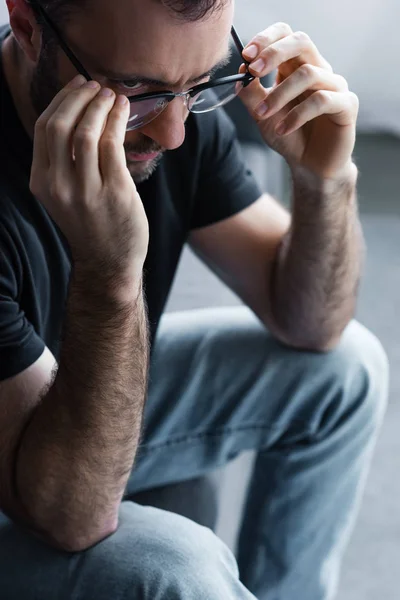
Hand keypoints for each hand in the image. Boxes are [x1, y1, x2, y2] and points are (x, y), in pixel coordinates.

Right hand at [30, 75, 148, 295]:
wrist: (109, 262)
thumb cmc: (90, 223)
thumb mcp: (63, 194)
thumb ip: (63, 161)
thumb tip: (78, 113)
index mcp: (41, 182)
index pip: (44, 129)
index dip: (61, 101)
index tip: (78, 87)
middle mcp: (59, 185)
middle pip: (60, 125)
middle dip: (79, 98)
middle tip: (96, 86)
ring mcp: (87, 190)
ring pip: (87, 132)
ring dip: (100, 106)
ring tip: (112, 96)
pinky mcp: (115, 192)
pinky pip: (113, 146)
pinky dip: (118, 121)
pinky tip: (124, 111)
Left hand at [239, 23, 358, 178]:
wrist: (309, 167)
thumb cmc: (289, 137)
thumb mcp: (262, 115)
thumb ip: (251, 93)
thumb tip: (241, 71)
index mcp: (297, 68)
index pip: (286, 36)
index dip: (267, 40)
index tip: (246, 55)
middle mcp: (319, 70)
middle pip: (301, 42)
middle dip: (274, 53)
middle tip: (254, 70)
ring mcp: (335, 86)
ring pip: (308, 74)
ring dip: (279, 94)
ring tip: (263, 115)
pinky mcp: (346, 105)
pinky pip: (322, 100)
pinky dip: (297, 115)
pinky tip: (283, 129)